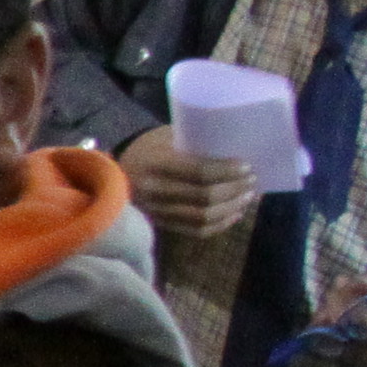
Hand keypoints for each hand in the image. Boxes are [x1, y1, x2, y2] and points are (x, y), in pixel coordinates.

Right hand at [120, 130, 260, 242]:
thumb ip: (195, 144)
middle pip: (204, 197)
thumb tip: (237, 152)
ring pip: (202, 217)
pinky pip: (194, 230)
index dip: (227, 171)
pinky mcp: (160, 223)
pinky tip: (234, 214)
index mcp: (156, 163)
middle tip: (251, 181)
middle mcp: (154, 190)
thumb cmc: (150, 147)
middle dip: (234, 190)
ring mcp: (156, 210)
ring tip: (247, 197)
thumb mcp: (168, 136)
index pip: (199, 172)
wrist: (114, 170)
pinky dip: (219, 225)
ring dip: (230, 208)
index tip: (246, 167)